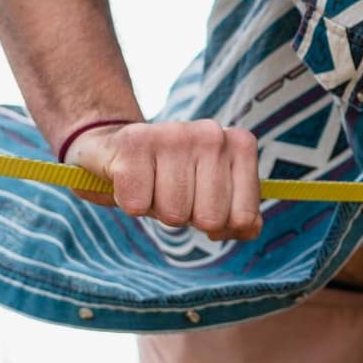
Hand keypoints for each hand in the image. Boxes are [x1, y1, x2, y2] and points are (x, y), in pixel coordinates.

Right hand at [64, 120, 262, 241]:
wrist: (113, 146)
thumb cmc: (169, 177)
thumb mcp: (212, 194)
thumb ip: (239, 215)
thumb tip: (249, 229)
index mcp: (240, 145)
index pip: (244, 218)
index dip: (219, 225)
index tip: (203, 204)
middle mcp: (212, 133)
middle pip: (209, 219)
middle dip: (187, 217)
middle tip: (171, 193)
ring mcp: (174, 134)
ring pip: (174, 213)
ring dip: (156, 209)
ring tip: (150, 184)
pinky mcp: (134, 143)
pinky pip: (138, 205)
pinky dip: (129, 202)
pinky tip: (129, 179)